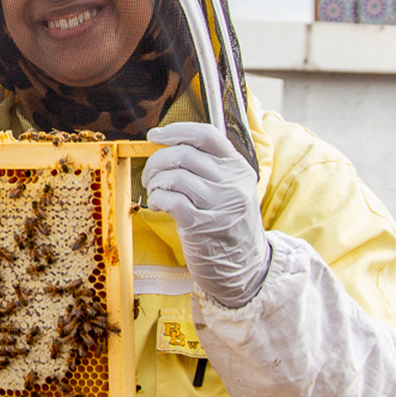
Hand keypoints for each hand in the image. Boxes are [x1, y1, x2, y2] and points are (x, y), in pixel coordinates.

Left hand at [142, 123, 270, 307]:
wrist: (246, 266)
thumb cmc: (230, 225)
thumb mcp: (232, 189)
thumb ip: (211, 167)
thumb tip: (171, 144)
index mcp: (238, 168)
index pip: (206, 135)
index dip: (177, 130)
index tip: (156, 135)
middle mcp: (231, 183)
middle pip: (183, 154)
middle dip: (157, 161)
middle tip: (149, 176)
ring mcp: (218, 204)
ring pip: (174, 176)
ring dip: (155, 183)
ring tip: (156, 193)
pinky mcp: (202, 225)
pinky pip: (170, 199)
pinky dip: (157, 199)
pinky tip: (158, 205)